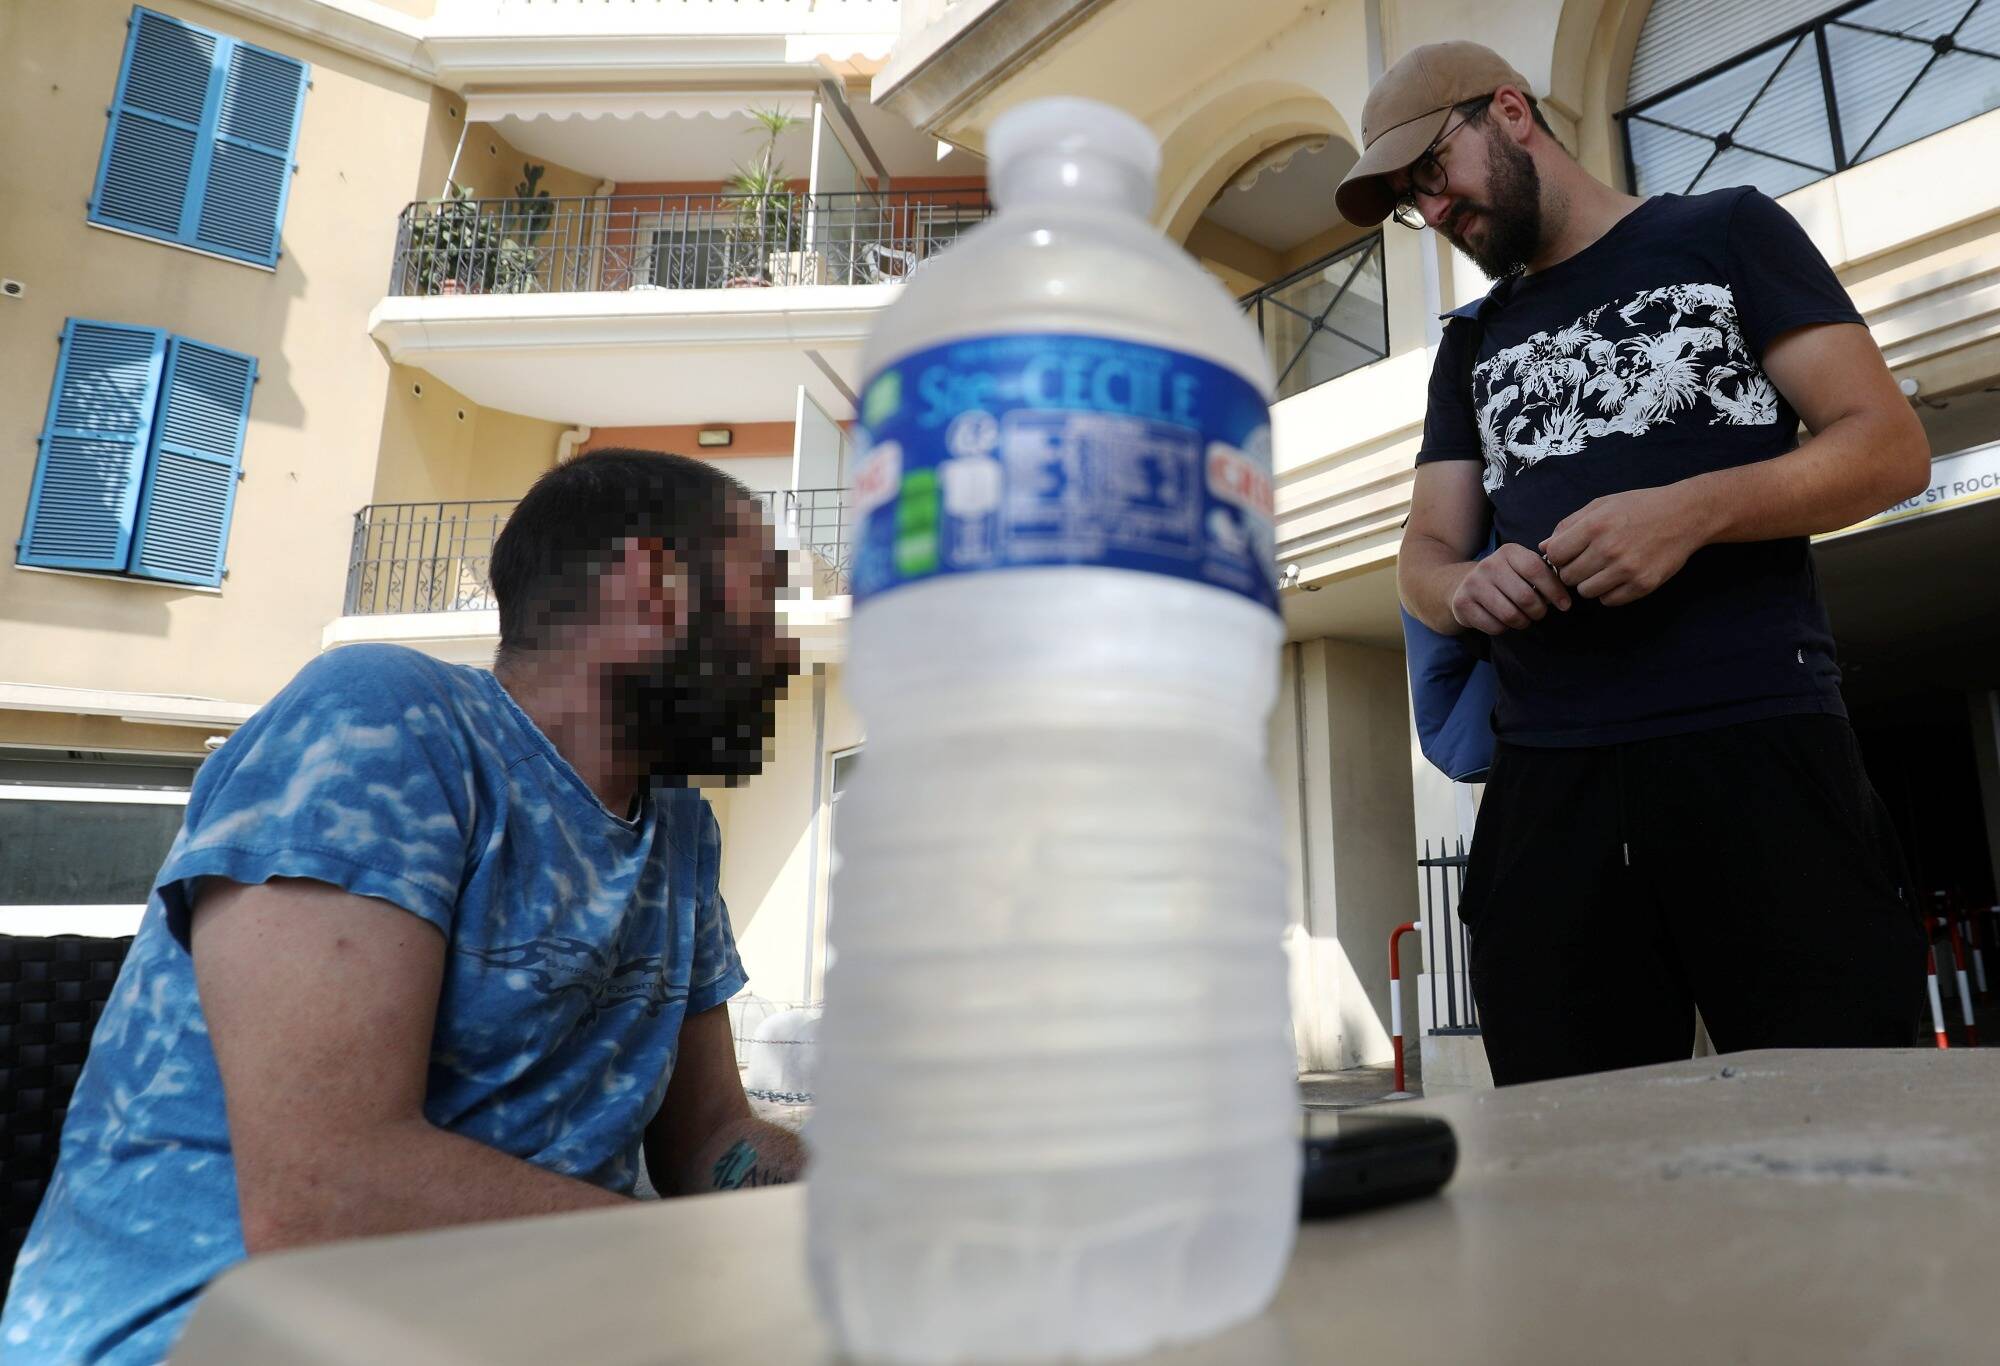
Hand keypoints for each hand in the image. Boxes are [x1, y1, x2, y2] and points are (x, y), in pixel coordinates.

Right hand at [1449, 544, 1572, 634]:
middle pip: (1525, 597)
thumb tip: (1566, 588)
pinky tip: (1502, 621)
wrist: (1463, 585)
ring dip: (1522, 622)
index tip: (1565, 605)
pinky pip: (1494, 626)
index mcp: (1509, 552)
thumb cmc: (1505, 579)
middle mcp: (1489, 564)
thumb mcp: (1522, 567)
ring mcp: (1473, 583)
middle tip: (1538, 613)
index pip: (1536, 570)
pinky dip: (1503, 629)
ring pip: (1510, 615)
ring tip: (1523, 619)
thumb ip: (1543, 573)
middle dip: (1539, 611)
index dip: (1555, 590)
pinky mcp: (1462, 603)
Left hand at [1540, 484, 1712, 606]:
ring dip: (1590, 583)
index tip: (1568, 553)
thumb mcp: (1601, 505)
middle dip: (1572, 570)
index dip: (1557, 556)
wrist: (1685, 515)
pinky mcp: (1642, 585)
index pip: (1554, 555)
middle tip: (1588, 560)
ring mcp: (1627, 569)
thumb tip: (1543, 548)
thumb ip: (1569, 525)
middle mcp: (1609, 549)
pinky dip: (1609, 592)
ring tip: (1604, 568)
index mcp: (1595, 526)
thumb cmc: (1639, 507)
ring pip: (1585, 592)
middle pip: (1567, 577)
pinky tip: (1619, 576)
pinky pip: (1609, 601)